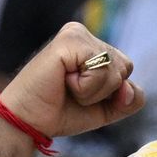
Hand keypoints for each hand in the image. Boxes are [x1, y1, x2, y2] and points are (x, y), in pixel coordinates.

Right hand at [0, 23, 144, 156]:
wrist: (27, 122)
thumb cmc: (60, 112)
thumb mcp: (105, 109)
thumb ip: (128, 99)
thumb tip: (128, 88)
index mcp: (92, 45)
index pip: (126, 70)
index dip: (110, 94)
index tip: (79, 95)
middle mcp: (84, 34)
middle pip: (125, 67)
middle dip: (104, 92)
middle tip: (72, 92)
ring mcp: (76, 34)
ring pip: (115, 69)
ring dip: (93, 92)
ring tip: (66, 87)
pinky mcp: (69, 39)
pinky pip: (100, 69)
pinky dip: (85, 88)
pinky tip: (63, 82)